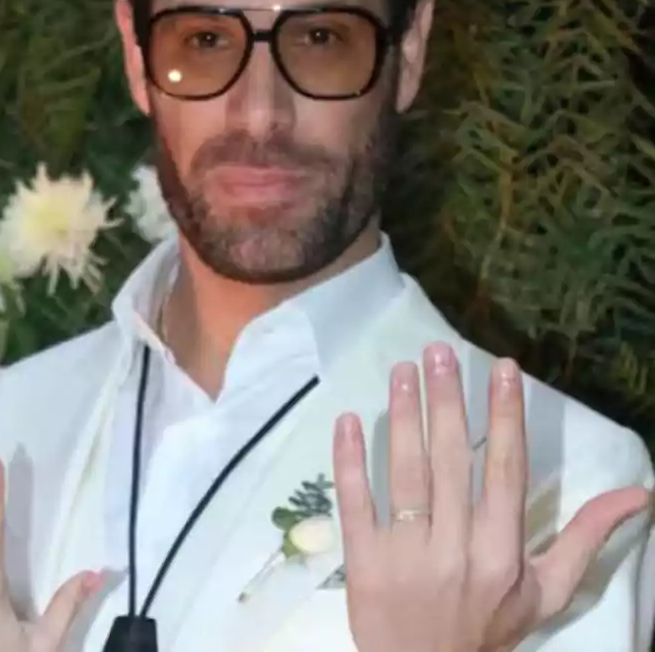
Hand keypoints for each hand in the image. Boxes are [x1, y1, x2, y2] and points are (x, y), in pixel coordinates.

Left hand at [333, 342, 649, 651]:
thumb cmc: (487, 625)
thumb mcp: (546, 591)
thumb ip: (584, 539)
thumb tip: (640, 492)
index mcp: (502, 551)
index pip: (505, 470)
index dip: (504, 416)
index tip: (502, 367)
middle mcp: (456, 548)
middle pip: (451, 461)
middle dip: (447, 401)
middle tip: (439, 351)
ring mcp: (406, 555)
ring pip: (406, 474)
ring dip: (403, 418)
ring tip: (402, 371)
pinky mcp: (363, 562)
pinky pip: (355, 503)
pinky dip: (350, 461)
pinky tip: (349, 420)